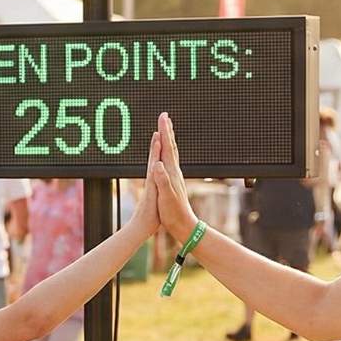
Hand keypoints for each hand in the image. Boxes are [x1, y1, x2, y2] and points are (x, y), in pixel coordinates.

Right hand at [147, 113, 199, 236]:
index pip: (167, 147)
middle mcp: (173, 171)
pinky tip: (166, 152)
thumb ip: (161, 180)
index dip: (164, 131)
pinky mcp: (172, 180)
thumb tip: (157, 165)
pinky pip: (169, 160)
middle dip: (167, 129)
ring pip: (171, 151)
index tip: (162, 118)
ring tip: (165, 128)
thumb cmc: (173, 213)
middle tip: (164, 116)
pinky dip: (167, 151)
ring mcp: (174, 175)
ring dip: (168, 138)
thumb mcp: (165, 197)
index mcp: (170, 172)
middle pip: (170, 145)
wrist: (183, 224)